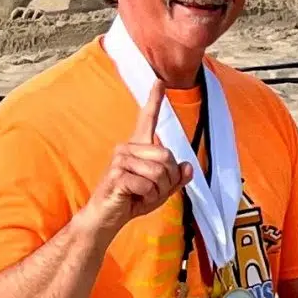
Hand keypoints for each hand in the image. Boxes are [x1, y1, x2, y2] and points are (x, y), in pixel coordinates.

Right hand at [88, 85, 188, 234]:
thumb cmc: (134, 199)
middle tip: (153, 189)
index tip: (159, 81)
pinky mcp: (116, 174)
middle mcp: (127, 147)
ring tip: (143, 194)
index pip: (147, 119)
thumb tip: (188, 167)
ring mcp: (120, 159)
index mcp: (139, 147)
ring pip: (160, 171)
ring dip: (159, 189)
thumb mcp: (162, 190)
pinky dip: (149, 196)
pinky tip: (134, 198)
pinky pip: (148, 184)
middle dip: (169, 179)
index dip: (154, 100)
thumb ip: (176, 178)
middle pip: (168, 156)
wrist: (108, 217)